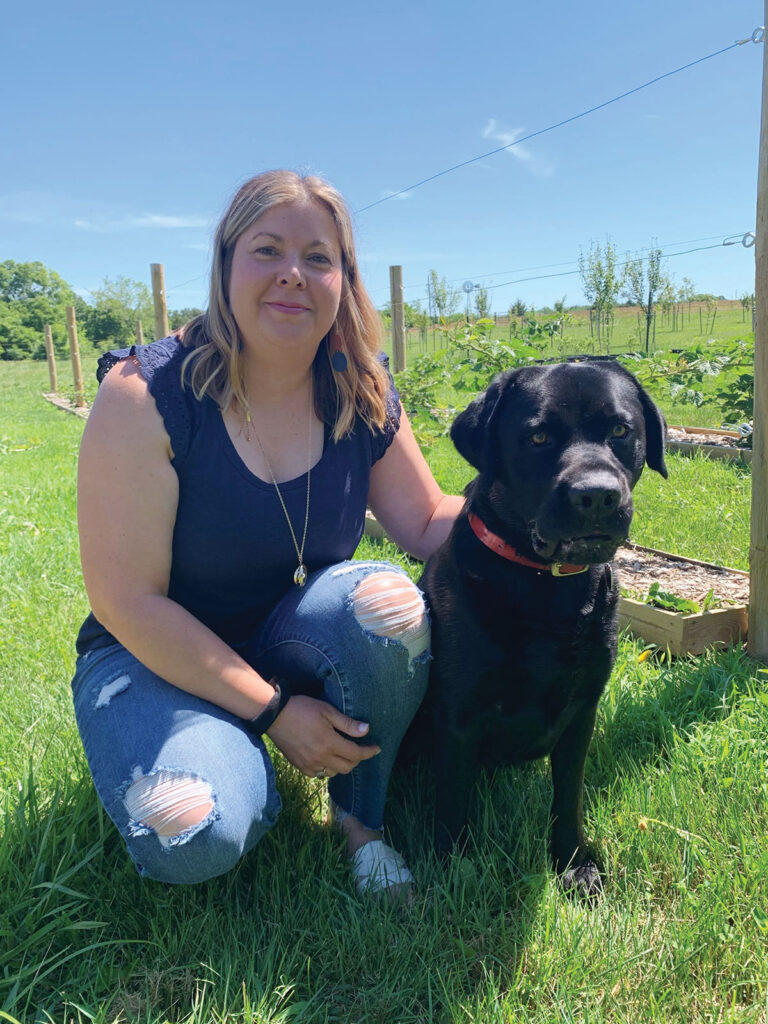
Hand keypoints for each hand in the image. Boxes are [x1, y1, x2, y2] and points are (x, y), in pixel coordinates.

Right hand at [266, 695, 380, 777]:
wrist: (274, 715)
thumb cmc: (302, 709)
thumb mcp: (327, 711)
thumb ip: (347, 724)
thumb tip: (367, 731)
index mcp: (330, 744)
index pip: (356, 754)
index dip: (369, 752)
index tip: (376, 749)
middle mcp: (321, 758)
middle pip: (347, 767)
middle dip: (357, 759)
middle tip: (359, 749)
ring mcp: (309, 764)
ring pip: (334, 772)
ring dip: (342, 765)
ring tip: (343, 753)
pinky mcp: (300, 766)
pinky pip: (319, 774)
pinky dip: (327, 768)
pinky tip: (326, 758)